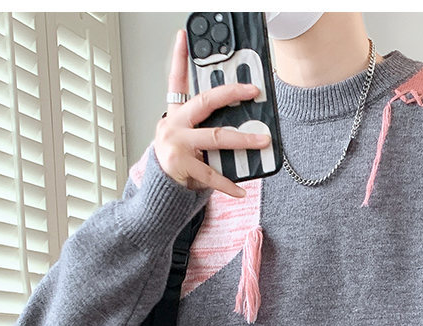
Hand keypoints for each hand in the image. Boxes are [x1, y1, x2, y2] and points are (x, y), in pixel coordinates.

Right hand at [154, 29, 271, 197]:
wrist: (160, 189)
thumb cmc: (177, 160)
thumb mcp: (185, 137)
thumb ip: (204, 126)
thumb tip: (240, 122)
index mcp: (175, 115)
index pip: (176, 80)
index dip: (178, 58)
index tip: (183, 37)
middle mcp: (174, 126)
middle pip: (204, 102)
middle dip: (230, 93)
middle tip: (252, 90)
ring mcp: (178, 145)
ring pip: (216, 137)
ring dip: (243, 139)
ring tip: (262, 141)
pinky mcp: (183, 166)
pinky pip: (212, 175)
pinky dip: (229, 185)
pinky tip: (242, 190)